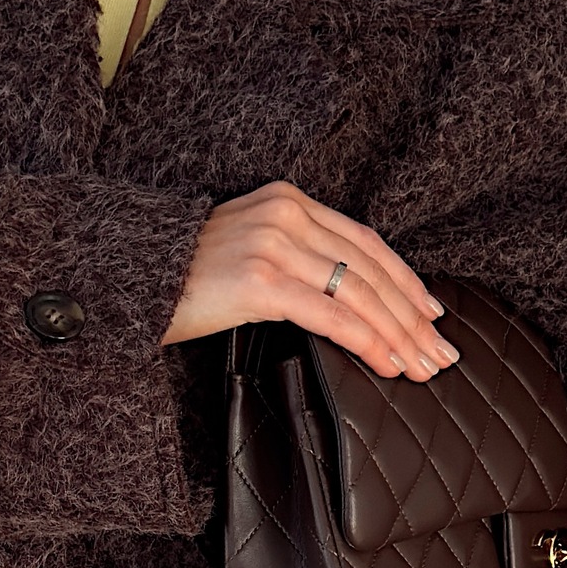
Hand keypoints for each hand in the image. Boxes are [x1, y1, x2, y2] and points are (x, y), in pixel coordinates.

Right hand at [161, 181, 457, 381]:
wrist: (127, 280)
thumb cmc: (182, 279)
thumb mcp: (246, 250)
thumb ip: (292, 258)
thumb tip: (342, 301)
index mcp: (287, 200)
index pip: (363, 241)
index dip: (404, 280)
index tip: (431, 314)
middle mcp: (286, 213)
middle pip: (369, 269)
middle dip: (411, 316)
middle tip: (439, 353)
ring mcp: (274, 244)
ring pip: (357, 293)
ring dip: (397, 335)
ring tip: (420, 367)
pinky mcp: (260, 280)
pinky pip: (329, 315)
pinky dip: (366, 341)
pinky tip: (386, 363)